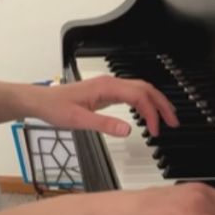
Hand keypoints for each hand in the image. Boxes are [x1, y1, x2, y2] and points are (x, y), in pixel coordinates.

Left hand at [28, 76, 178, 136]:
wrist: (40, 101)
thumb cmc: (55, 108)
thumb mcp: (78, 120)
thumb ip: (104, 124)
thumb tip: (128, 130)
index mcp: (106, 87)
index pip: (139, 96)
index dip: (152, 113)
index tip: (157, 131)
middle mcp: (110, 83)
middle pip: (145, 89)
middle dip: (162, 105)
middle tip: (174, 123)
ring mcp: (108, 86)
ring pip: (140, 89)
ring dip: (155, 102)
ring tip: (166, 119)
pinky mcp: (105, 92)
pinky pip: (131, 94)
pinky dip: (144, 103)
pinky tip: (146, 114)